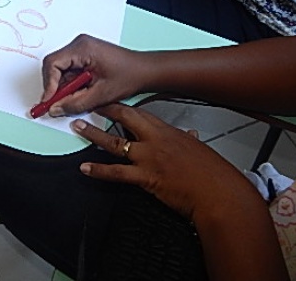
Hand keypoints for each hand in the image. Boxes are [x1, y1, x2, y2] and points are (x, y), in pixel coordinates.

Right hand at [40, 34, 146, 116]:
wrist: (146, 71)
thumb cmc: (130, 76)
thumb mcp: (100, 95)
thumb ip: (75, 104)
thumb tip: (55, 109)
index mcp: (82, 48)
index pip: (52, 63)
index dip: (48, 85)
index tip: (49, 102)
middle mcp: (79, 45)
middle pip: (54, 66)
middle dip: (55, 88)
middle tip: (56, 105)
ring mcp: (81, 49)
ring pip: (61, 70)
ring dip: (64, 87)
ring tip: (74, 100)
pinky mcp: (85, 56)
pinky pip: (69, 70)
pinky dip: (71, 85)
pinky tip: (80, 93)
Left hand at [72, 104, 256, 220]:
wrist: (218, 193)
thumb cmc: (212, 173)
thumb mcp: (199, 149)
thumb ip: (189, 139)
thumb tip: (190, 134)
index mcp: (168, 132)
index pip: (140, 113)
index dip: (122, 106)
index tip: (109, 101)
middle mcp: (155, 140)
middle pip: (125, 119)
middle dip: (104, 111)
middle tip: (87, 105)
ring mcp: (148, 158)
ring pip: (115, 142)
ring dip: (94, 134)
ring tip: (78, 127)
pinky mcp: (145, 177)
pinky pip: (116, 172)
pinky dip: (98, 170)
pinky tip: (85, 168)